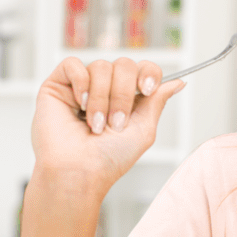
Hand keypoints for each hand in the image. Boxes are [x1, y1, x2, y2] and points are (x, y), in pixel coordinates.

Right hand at [31, 56, 185, 186]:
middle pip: (124, 65)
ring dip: (102, 98)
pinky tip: (79, 104)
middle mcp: (105, 89)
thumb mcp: (143, 130)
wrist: (78, 172)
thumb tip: (179, 81)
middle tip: (116, 122)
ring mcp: (81, 86)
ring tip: (96, 124)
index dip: (148, 73)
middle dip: (123, 94)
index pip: (142, 69)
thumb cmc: (108, 160)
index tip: (147, 89)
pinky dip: (81, 83)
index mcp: (126, 99)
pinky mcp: (58, 85)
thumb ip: (158, 101)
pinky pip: (73, 64)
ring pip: (101, 66)